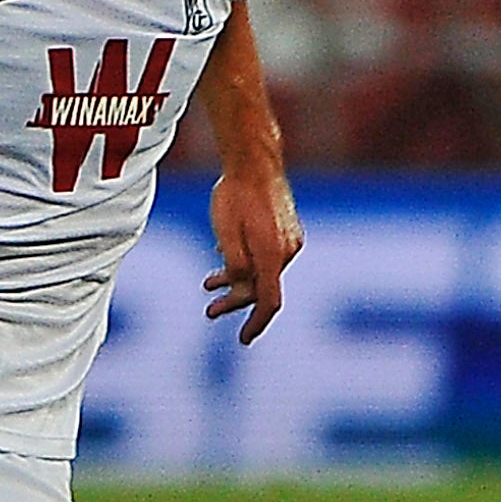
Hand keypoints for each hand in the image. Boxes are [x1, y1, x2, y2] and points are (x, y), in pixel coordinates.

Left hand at [205, 164, 299, 344]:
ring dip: (237, 281)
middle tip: (210, 310)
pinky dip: (247, 263)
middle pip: (263, 288)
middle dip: (236, 301)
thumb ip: (235, 267)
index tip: (243, 340)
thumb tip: (241, 290)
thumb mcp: (226, 234)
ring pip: (263, 271)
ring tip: (210, 283)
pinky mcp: (287, 230)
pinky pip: (267, 256)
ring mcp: (290, 240)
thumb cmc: (235, 195)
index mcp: (273, 255)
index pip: (269, 302)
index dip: (256, 324)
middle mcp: (287, 251)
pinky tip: (224, 258)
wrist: (255, 161)